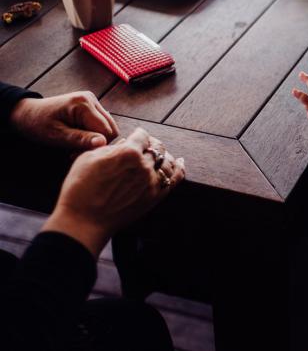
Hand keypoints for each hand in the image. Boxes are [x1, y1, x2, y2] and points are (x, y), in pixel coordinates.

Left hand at [9, 91, 118, 149]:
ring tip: (75, 145)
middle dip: (97, 144)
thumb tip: (102, 143)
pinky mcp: (92, 106)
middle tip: (75, 152)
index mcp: (84, 104)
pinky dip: (94, 135)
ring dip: (96, 140)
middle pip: (111, 129)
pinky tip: (79, 138)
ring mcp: (93, 101)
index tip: (76, 154)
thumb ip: (80, 139)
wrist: (27, 113)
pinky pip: (102, 125)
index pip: (106, 132)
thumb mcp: (56, 135)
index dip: (96, 147)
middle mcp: (91, 99)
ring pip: (109, 128)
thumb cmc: (37, 124)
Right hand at [42, 128, 185, 256]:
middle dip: (152, 143)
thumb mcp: (88, 158)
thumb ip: (111, 148)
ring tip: (161, 153)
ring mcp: (152, 182)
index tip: (138, 135)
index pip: (142, 136)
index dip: (139, 134)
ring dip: (164, 154)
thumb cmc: (80, 189)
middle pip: (157, 147)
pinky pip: (175, 178)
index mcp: (128, 152)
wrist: (84, 220)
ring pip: (167, 161)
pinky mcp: (156, 197)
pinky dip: (180, 168)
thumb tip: (125, 143)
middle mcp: (144, 166)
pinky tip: (180, 162)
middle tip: (147, 144)